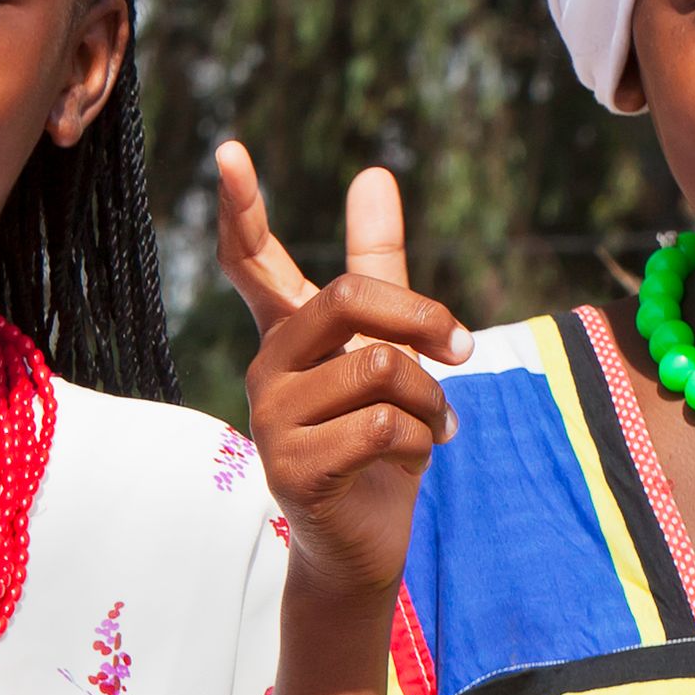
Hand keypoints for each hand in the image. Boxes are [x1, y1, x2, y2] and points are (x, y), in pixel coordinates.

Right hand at [217, 149, 470, 605]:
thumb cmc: (377, 446)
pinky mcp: (292, 469)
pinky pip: (379, 426)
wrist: (366, 543)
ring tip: (438, 427)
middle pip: (348, 301)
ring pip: (379, 370)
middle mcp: (268, 369)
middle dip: (422, 320)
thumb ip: (379, 269)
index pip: (252, 261)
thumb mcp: (387, 351)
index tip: (229, 150)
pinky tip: (418, 457)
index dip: (241, 208)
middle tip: (465, 347)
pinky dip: (419, 440)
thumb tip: (374, 174)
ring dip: (432, 401)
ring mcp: (272, 421)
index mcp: (288, 335)